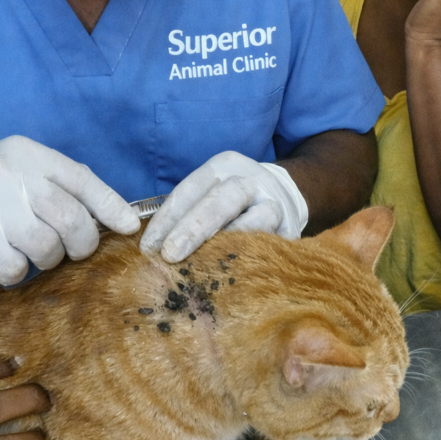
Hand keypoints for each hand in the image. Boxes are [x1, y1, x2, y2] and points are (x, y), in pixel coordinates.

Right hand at [0, 136, 139, 284]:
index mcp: (24, 153)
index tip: (129, 228)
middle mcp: (6, 174)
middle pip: (71, 219)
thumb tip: (116, 213)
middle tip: (71, 250)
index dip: (111, 206)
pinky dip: (15, 273)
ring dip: (46, 260)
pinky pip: (16, 270)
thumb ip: (59, 184)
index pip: (81, 179)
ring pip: (47, 248)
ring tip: (28, 251)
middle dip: (81, 244)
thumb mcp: (16, 171)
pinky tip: (1, 259)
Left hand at [140, 150, 308, 262]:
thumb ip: (185, 213)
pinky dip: (249, 257)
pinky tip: (229, 273)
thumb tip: (151, 249)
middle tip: (169, 255)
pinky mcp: (290, 229)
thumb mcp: (210, 192)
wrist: (285, 196)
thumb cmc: (233, 201)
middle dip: (193, 228)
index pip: (190, 189)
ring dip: (226, 244)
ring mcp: (275, 204)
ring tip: (200, 267)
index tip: (149, 246)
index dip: (167, 218)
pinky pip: (269, 244)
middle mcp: (251, 180)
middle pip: (221, 199)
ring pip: (255, 220)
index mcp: (224, 166)